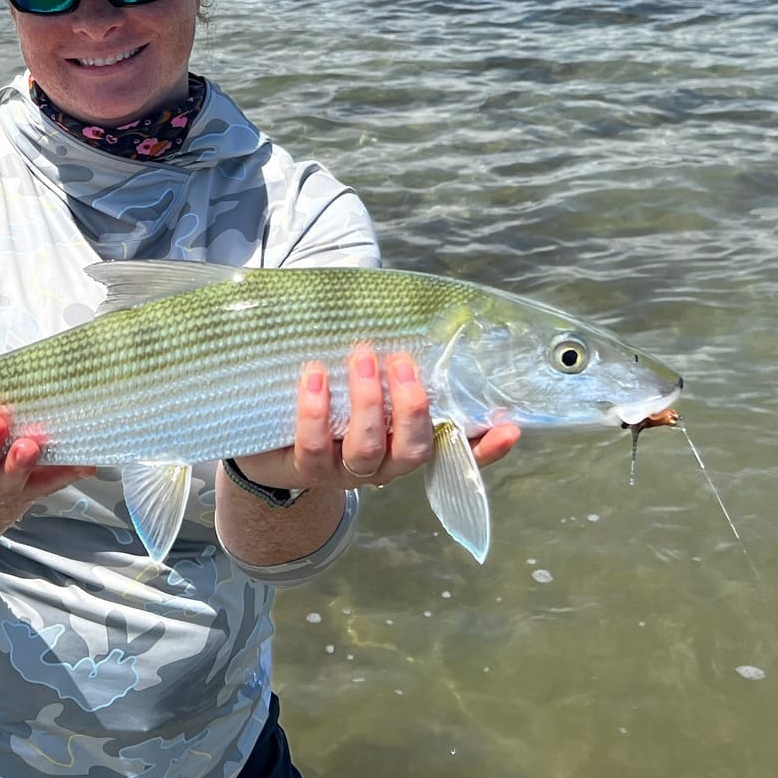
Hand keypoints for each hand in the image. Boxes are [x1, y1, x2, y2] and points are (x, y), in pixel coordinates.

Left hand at [232, 346, 519, 491]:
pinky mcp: (305, 469)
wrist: (266, 439)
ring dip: (366, 403)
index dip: (487, 448)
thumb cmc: (328, 396)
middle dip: (410, 406)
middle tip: (400, 360)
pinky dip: (316, 411)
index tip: (510, 426)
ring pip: (366, 450)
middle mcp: (383, 464)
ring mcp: (344, 471)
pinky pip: (314, 446)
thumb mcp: (361, 377)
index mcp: (405, 441)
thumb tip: (413, 305)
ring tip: (361, 357)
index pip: (456, 450)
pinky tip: (314, 377)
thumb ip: (388, 354)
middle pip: (411, 450)